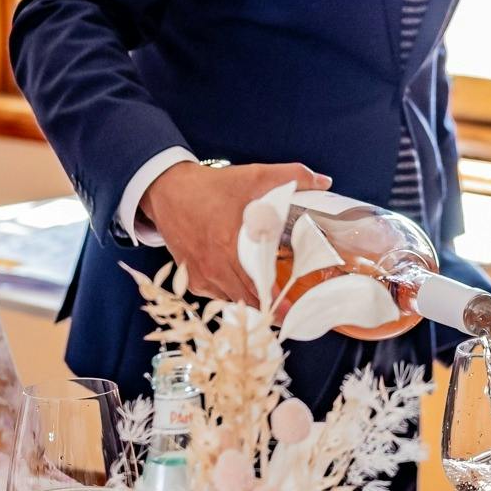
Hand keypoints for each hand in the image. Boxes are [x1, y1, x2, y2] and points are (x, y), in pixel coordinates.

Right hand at [141, 159, 330, 302]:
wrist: (167, 191)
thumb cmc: (211, 187)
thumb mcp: (253, 176)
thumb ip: (292, 176)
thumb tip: (323, 181)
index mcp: (229, 247)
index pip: (257, 288)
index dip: (277, 305)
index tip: (294, 313)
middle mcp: (213, 267)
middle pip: (247, 302)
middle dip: (270, 311)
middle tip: (290, 314)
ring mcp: (200, 276)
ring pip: (232, 301)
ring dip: (251, 304)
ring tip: (272, 304)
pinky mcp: (191, 279)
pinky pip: (217, 295)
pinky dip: (232, 294)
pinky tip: (245, 288)